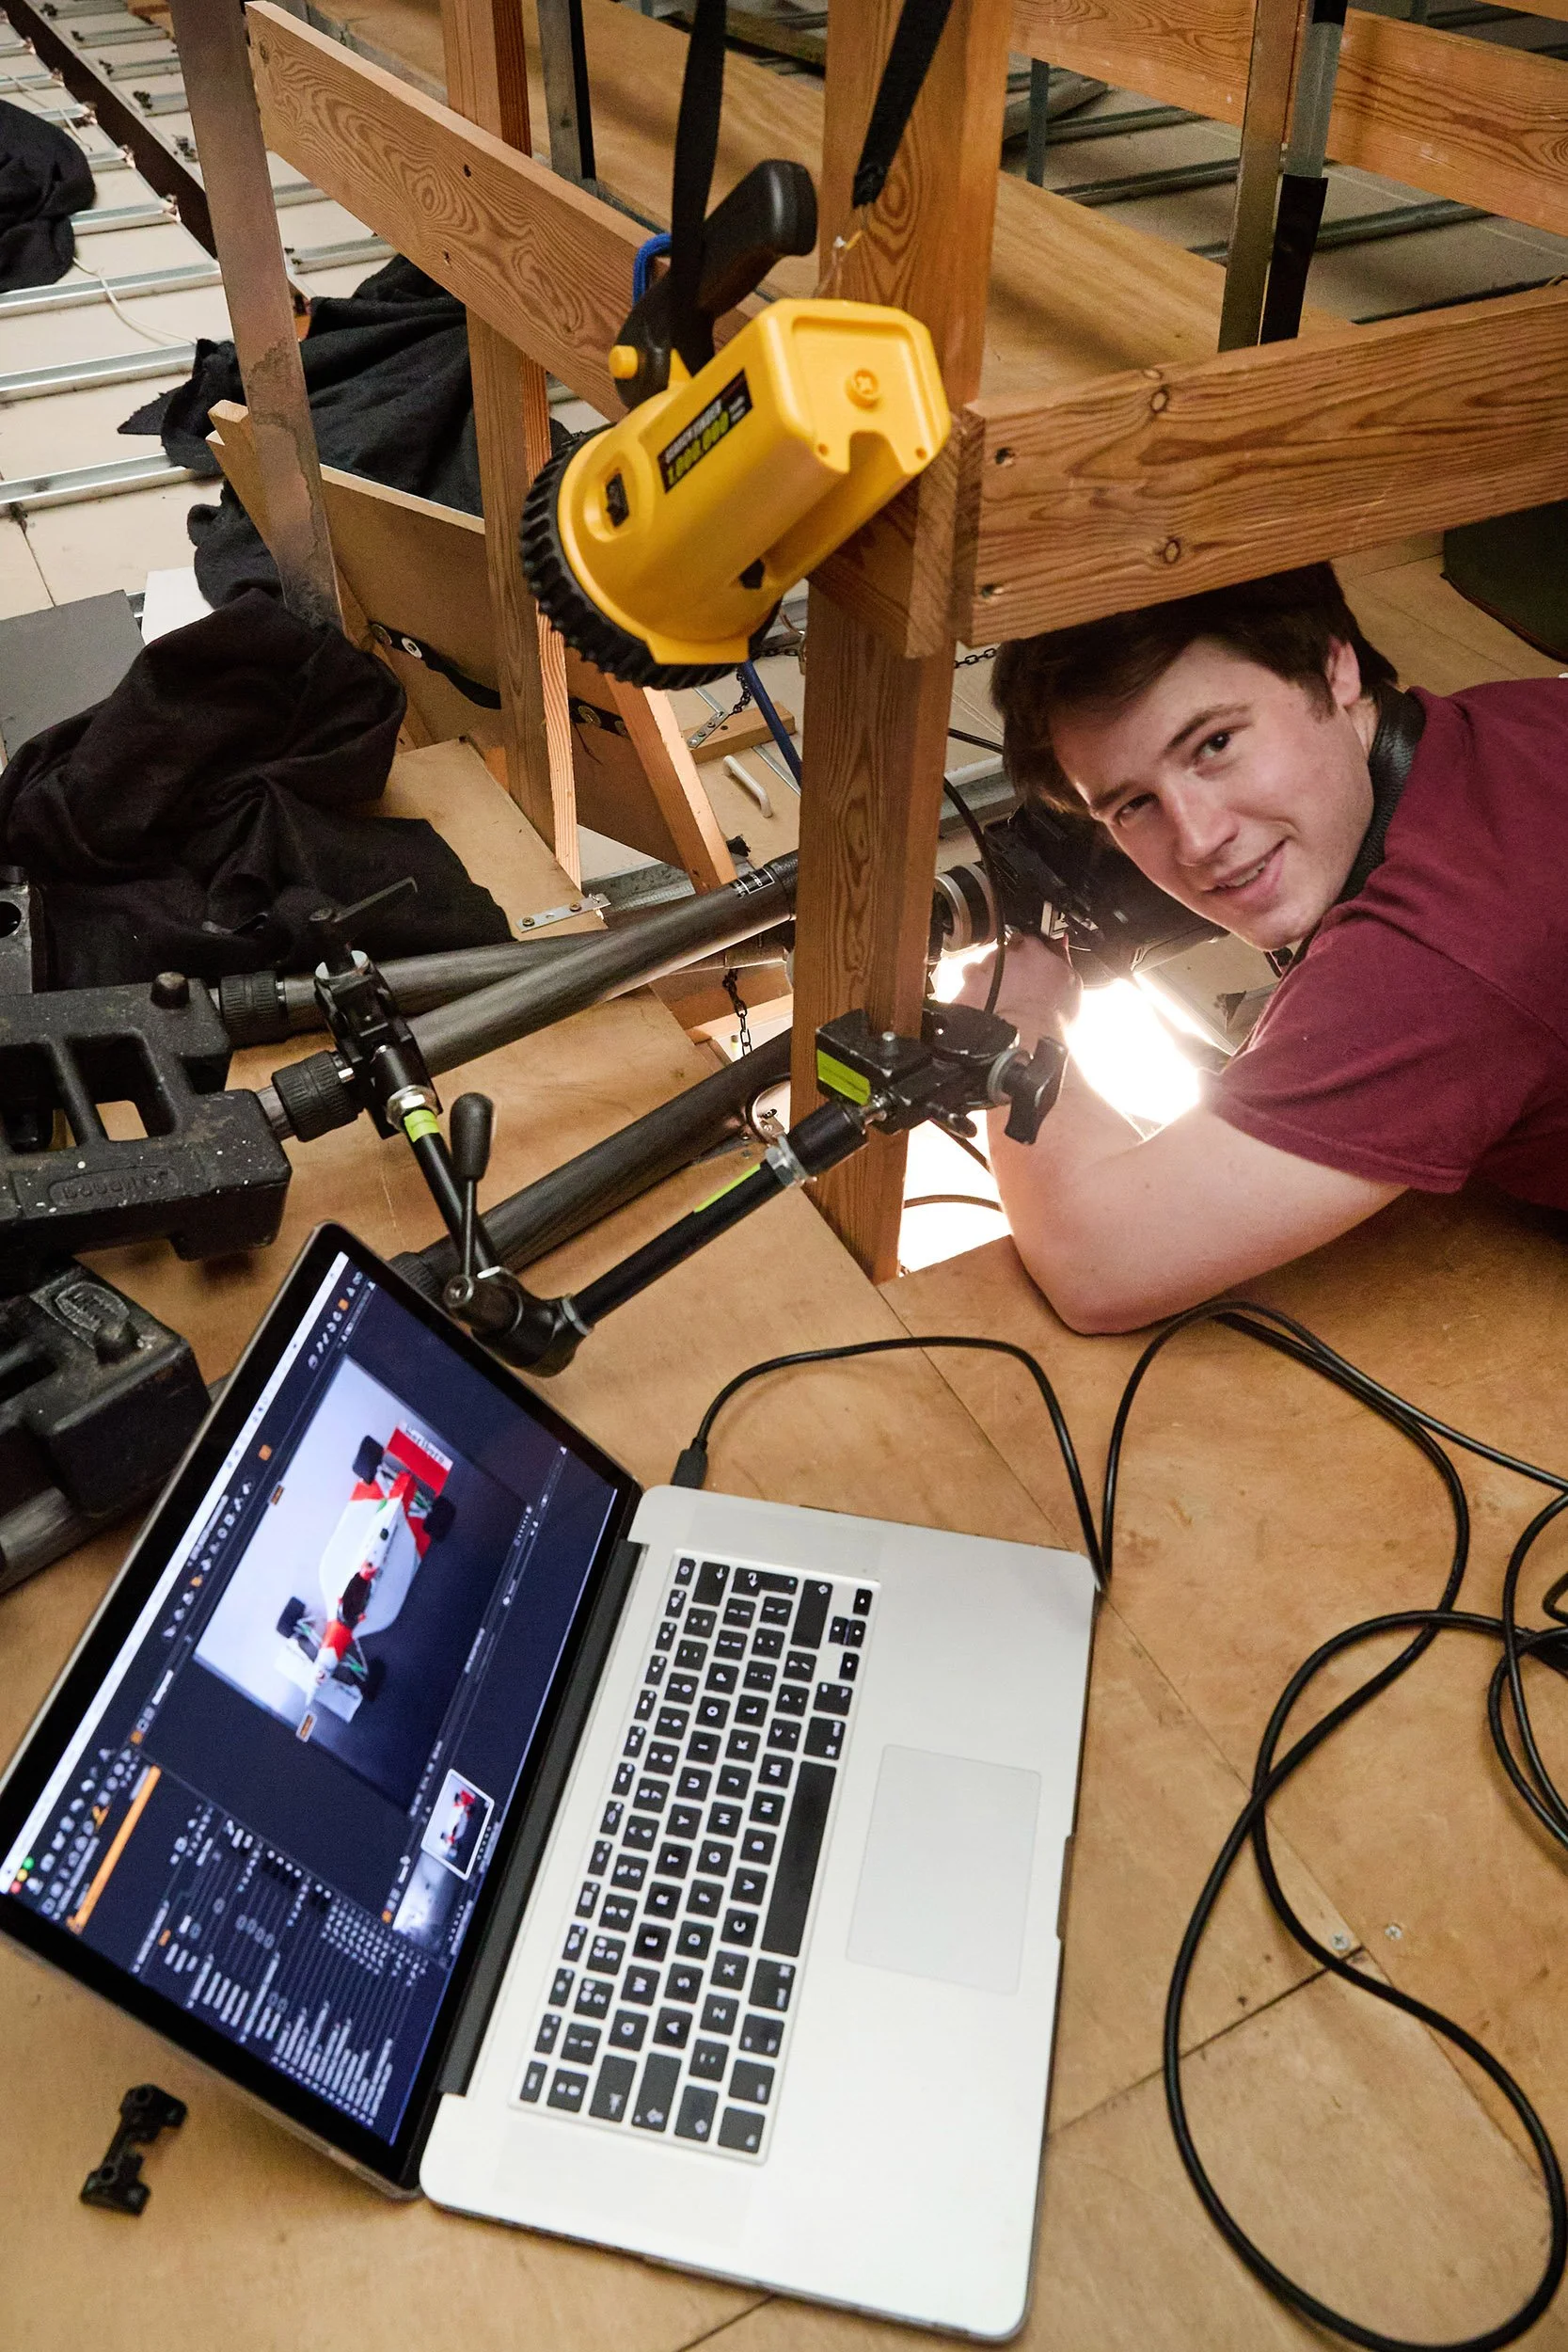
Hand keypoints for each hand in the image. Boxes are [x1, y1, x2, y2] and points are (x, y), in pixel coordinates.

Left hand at [951, 932, 1081, 1041]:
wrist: (1024, 1041)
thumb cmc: (1050, 1021)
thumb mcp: (1072, 986)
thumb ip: (1063, 959)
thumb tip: (1059, 946)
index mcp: (1036, 949)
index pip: (1034, 941)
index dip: (1034, 957)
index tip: (1035, 970)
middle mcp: (1010, 953)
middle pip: (1009, 952)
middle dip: (1012, 967)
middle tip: (1020, 989)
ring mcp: (988, 966)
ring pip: (989, 964)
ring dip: (993, 977)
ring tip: (1004, 1000)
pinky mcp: (970, 982)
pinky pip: (971, 978)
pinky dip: (976, 988)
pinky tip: (988, 1003)